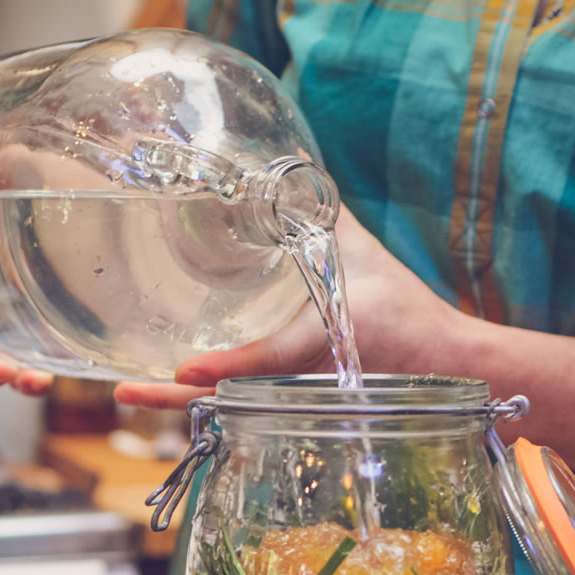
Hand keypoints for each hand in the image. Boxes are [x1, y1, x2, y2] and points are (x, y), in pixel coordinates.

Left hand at [112, 206, 468, 408]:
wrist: (448, 367)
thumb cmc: (407, 312)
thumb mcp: (361, 256)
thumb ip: (323, 212)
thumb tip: (294, 162)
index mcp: (323, 345)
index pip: (269, 360)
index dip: (226, 367)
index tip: (182, 370)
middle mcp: (303, 383)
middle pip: (231, 400)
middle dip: (177, 399)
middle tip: (126, 390)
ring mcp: (299, 403)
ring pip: (233, 412)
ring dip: (183, 407)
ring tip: (131, 393)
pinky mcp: (299, 410)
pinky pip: (248, 410)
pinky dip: (211, 404)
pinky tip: (176, 396)